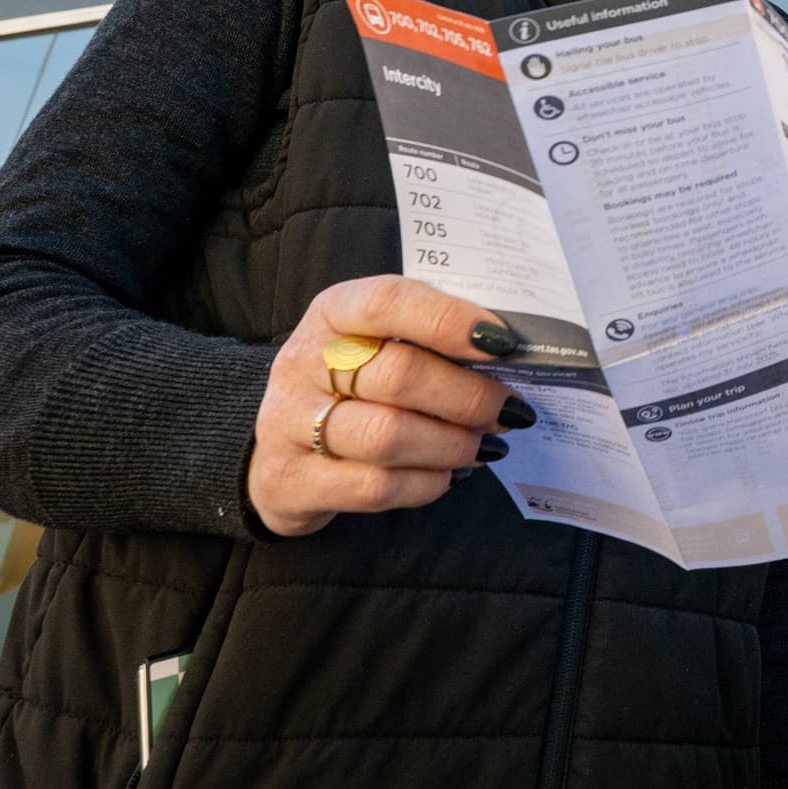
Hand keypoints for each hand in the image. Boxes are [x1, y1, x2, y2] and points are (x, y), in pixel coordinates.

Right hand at [246, 275, 522, 537]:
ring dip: (452, 444)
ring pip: (387, 436)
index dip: (448, 320)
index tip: (502, 343)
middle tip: (509, 410)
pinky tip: (448, 477)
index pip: (387, 302)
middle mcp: (302, 362)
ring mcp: (290, 423)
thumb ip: (430, 340)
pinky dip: (426, 484)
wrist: (277, 455)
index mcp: (331, 312)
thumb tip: (508, 356)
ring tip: (485, 446)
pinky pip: (374, 487)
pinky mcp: (292, 481)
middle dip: (468, 397)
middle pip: (398, 375)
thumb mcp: (374, 346)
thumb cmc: (347, 389)